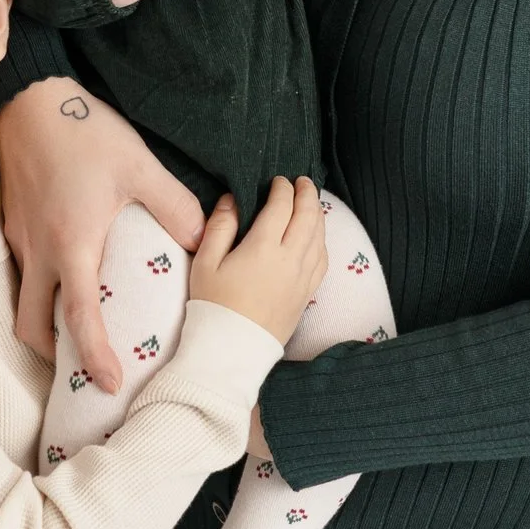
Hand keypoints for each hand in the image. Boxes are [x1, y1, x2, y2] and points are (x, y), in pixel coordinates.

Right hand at [0, 79, 206, 387]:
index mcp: (72, 244)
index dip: (93, 355)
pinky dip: (42, 292)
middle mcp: (40, 252)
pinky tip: (69, 280)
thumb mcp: (138, 165)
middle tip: (86, 366)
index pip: (78, 315)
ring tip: (79, 329)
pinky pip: (24, 275)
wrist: (30, 100)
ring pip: (24, 302)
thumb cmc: (84, 132)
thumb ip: (173, 205)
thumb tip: (202, 237)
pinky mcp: (14, 227)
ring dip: (46, 325)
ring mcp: (22, 241)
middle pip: (33, 325)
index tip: (110, 383)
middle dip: (56, 354)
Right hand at [190, 177, 327, 347]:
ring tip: (310, 203)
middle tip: (302, 181)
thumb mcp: (206, 262)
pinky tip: (316, 236)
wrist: (232, 349)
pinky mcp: (307, 294)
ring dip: (317, 214)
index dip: (282, 188)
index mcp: (263, 247)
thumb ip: (220, 226)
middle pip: (308, 216)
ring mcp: (302, 278)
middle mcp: (290, 259)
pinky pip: (323, 260)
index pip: (282, 206)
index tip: (278, 180)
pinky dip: (322, 241)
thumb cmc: (213, 304)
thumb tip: (232, 199)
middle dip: (307, 194)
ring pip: (320, 237)